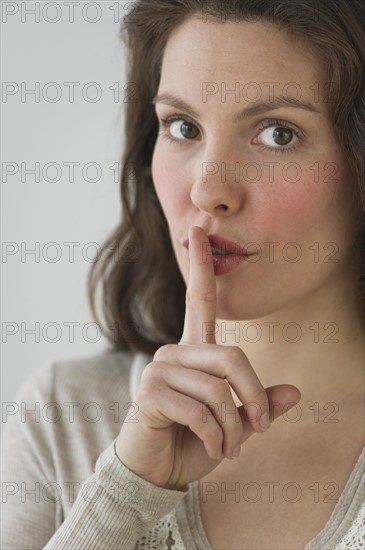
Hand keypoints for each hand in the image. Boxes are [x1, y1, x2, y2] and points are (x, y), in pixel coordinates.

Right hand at [115, 226, 300, 488]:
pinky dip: (216, 436)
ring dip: (234, 428)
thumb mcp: (234, 424)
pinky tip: (212, 449)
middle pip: (233, 357)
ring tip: (230, 448)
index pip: (199, 300)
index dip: (201, 265)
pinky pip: (200, 411)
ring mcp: (159, 370)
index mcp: (194, 351)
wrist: (155, 472)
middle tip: (258, 429)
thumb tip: (295, 392)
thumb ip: (259, 404)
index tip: (198, 231)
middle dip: (254, 398)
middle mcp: (174, 352)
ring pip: (218, 389)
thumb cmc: (192, 442)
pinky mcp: (150, 394)